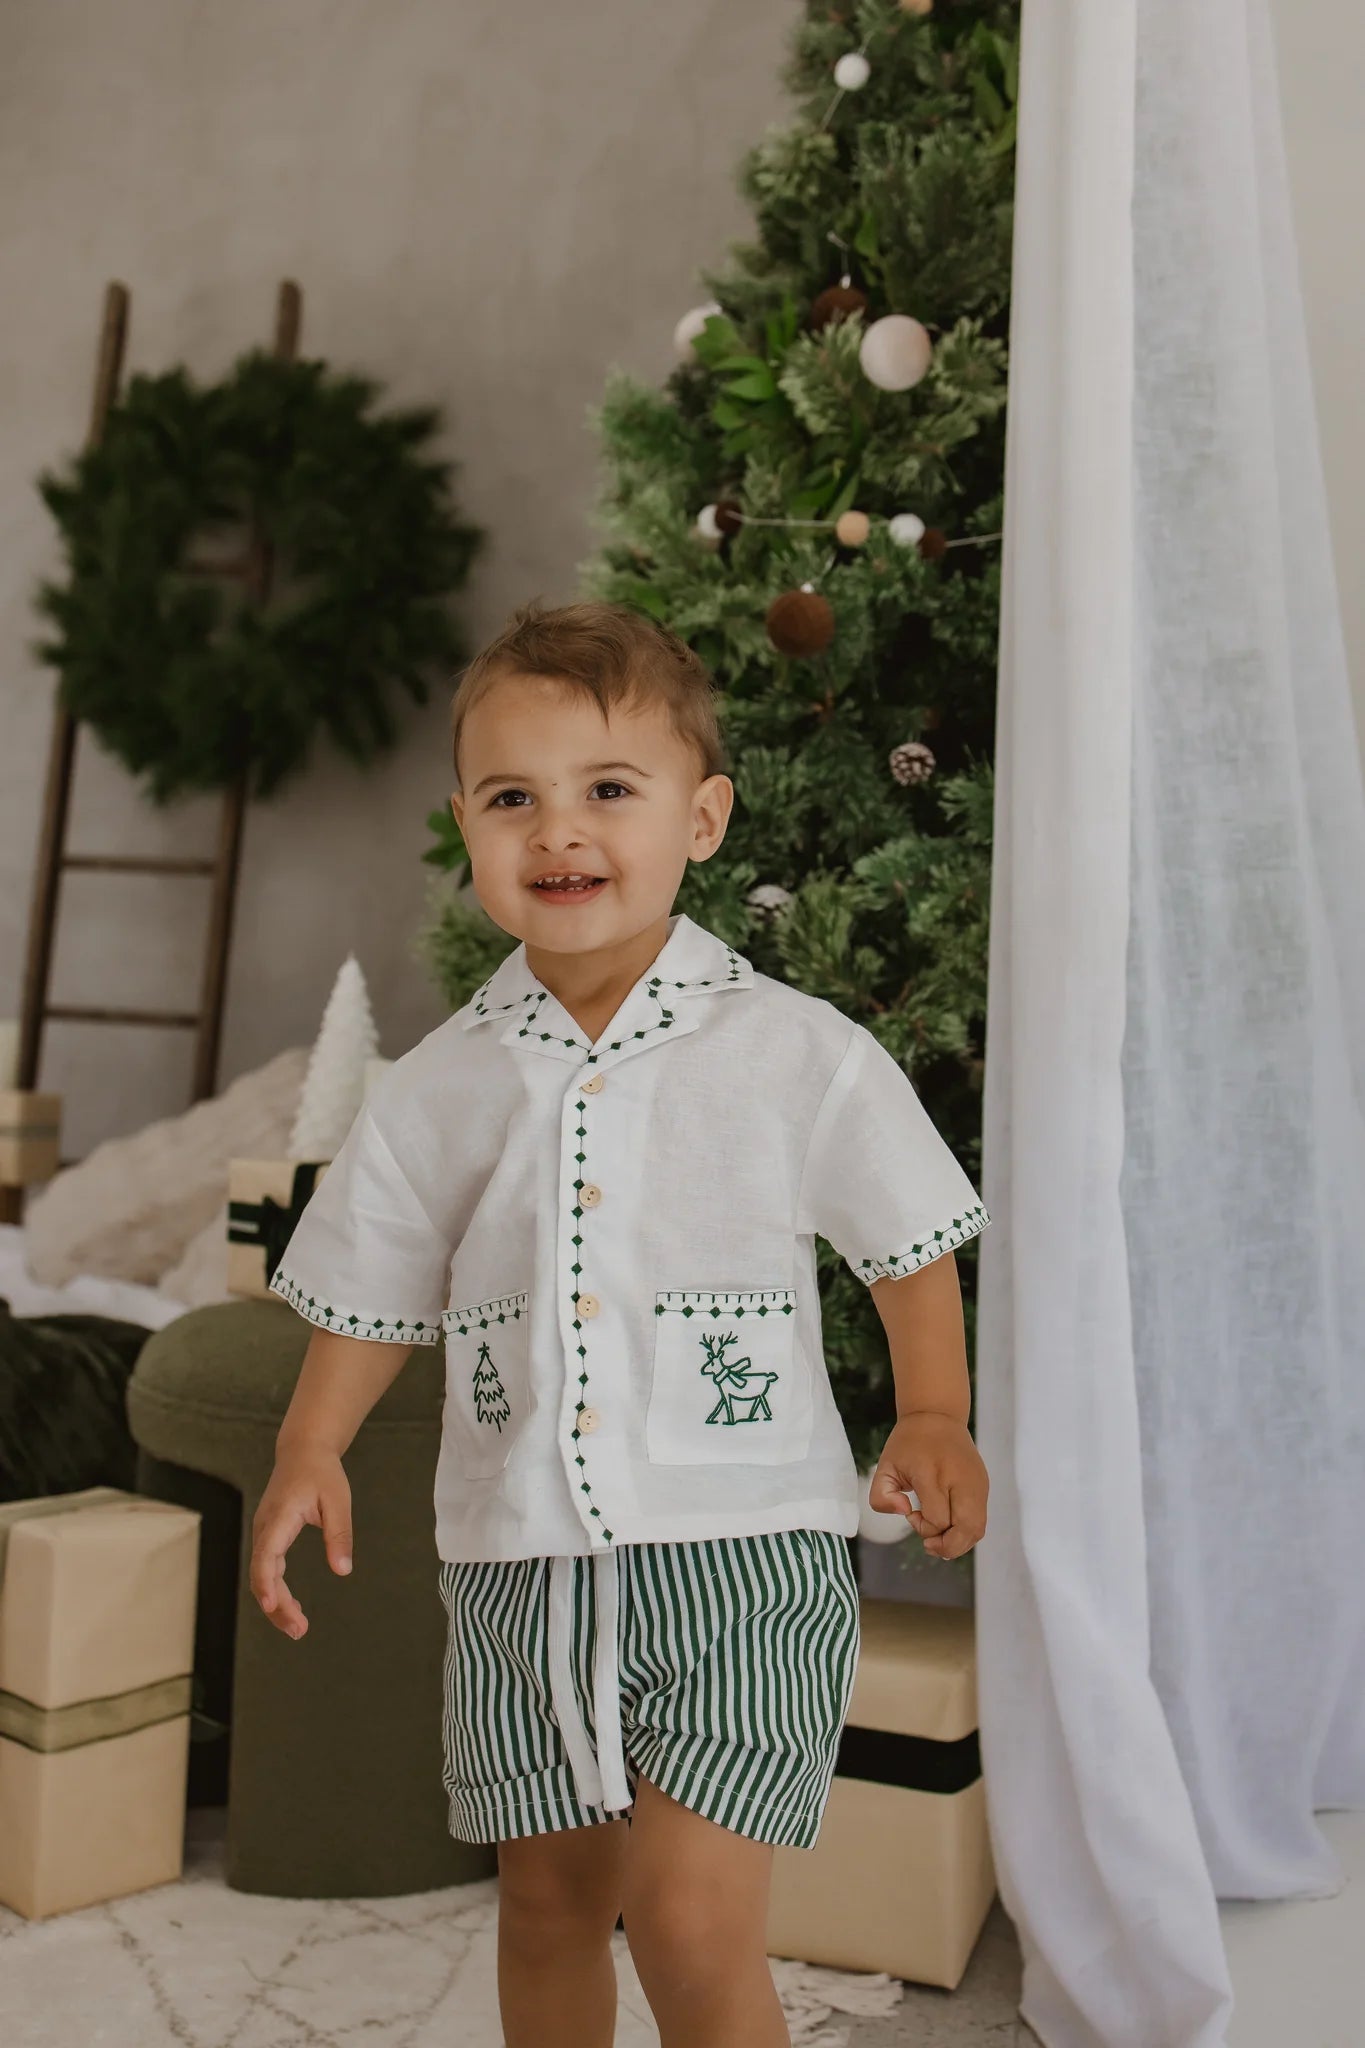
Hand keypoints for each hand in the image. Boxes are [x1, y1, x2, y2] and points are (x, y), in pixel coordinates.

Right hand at [249, 1445, 352, 1639]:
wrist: (303, 1451)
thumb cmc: (321, 1473)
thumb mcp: (338, 1500)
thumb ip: (339, 1534)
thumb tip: (342, 1571)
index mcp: (279, 1517)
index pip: (266, 1555)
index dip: (267, 1582)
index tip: (273, 1605)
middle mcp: (264, 1528)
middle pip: (261, 1574)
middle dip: (276, 1605)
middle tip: (299, 1630)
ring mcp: (263, 1533)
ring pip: (262, 1575)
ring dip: (276, 1603)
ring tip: (298, 1627)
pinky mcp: (268, 1537)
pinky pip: (267, 1568)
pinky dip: (276, 1589)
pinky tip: (292, 1606)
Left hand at [868, 1412, 987, 1560]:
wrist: (938, 1417)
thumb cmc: (908, 1444)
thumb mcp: (884, 1466)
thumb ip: (881, 1497)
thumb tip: (905, 1512)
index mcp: (932, 1473)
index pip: (938, 1518)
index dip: (924, 1528)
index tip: (911, 1514)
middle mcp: (959, 1479)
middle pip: (966, 1529)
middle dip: (947, 1546)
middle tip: (930, 1544)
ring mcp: (976, 1483)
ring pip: (977, 1529)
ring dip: (959, 1544)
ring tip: (940, 1539)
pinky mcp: (983, 1486)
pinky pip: (980, 1520)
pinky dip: (966, 1532)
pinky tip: (949, 1526)